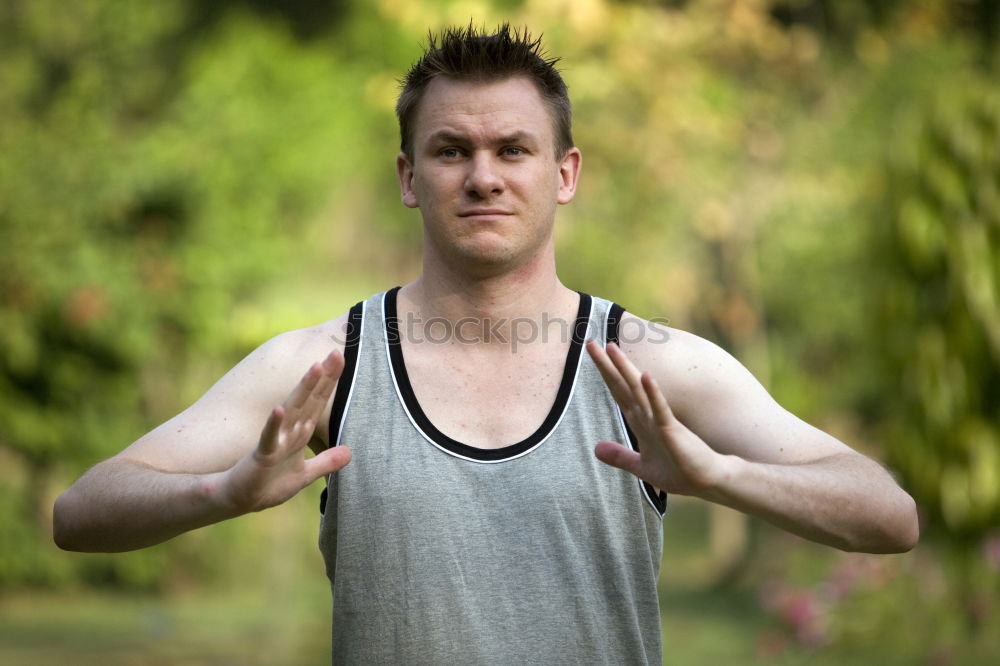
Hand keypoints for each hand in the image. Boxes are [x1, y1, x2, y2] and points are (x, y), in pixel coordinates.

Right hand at [220, 350, 352, 512]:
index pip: (319, 401)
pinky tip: (279, 409)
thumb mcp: (305, 474)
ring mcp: (276, 439)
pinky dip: (274, 423)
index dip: (331, 381)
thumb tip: (350, 453)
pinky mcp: (263, 454)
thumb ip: (327, 462)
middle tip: (337, 352)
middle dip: (324, 376)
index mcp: (300, 432)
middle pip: (310, 398)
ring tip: (315, 368)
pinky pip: (269, 437)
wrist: (241, 500)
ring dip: (303, 389)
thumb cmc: (269, 484)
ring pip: (293, 410)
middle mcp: (290, 430)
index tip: (343, 358)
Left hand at [586, 340, 730, 496]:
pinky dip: (652, 393)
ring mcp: (659, 420)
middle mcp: (647, 415)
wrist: (706, 481)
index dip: (604, 373)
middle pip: (622, 385)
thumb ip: (620, 457)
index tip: (590, 355)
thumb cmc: (678, 471)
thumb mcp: (642, 466)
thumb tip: (595, 449)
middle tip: (589, 342)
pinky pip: (660, 409)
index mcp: (640, 421)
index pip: (617, 392)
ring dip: (624, 368)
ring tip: (611, 347)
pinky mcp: (672, 430)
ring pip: (637, 389)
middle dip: (606, 365)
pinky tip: (645, 376)